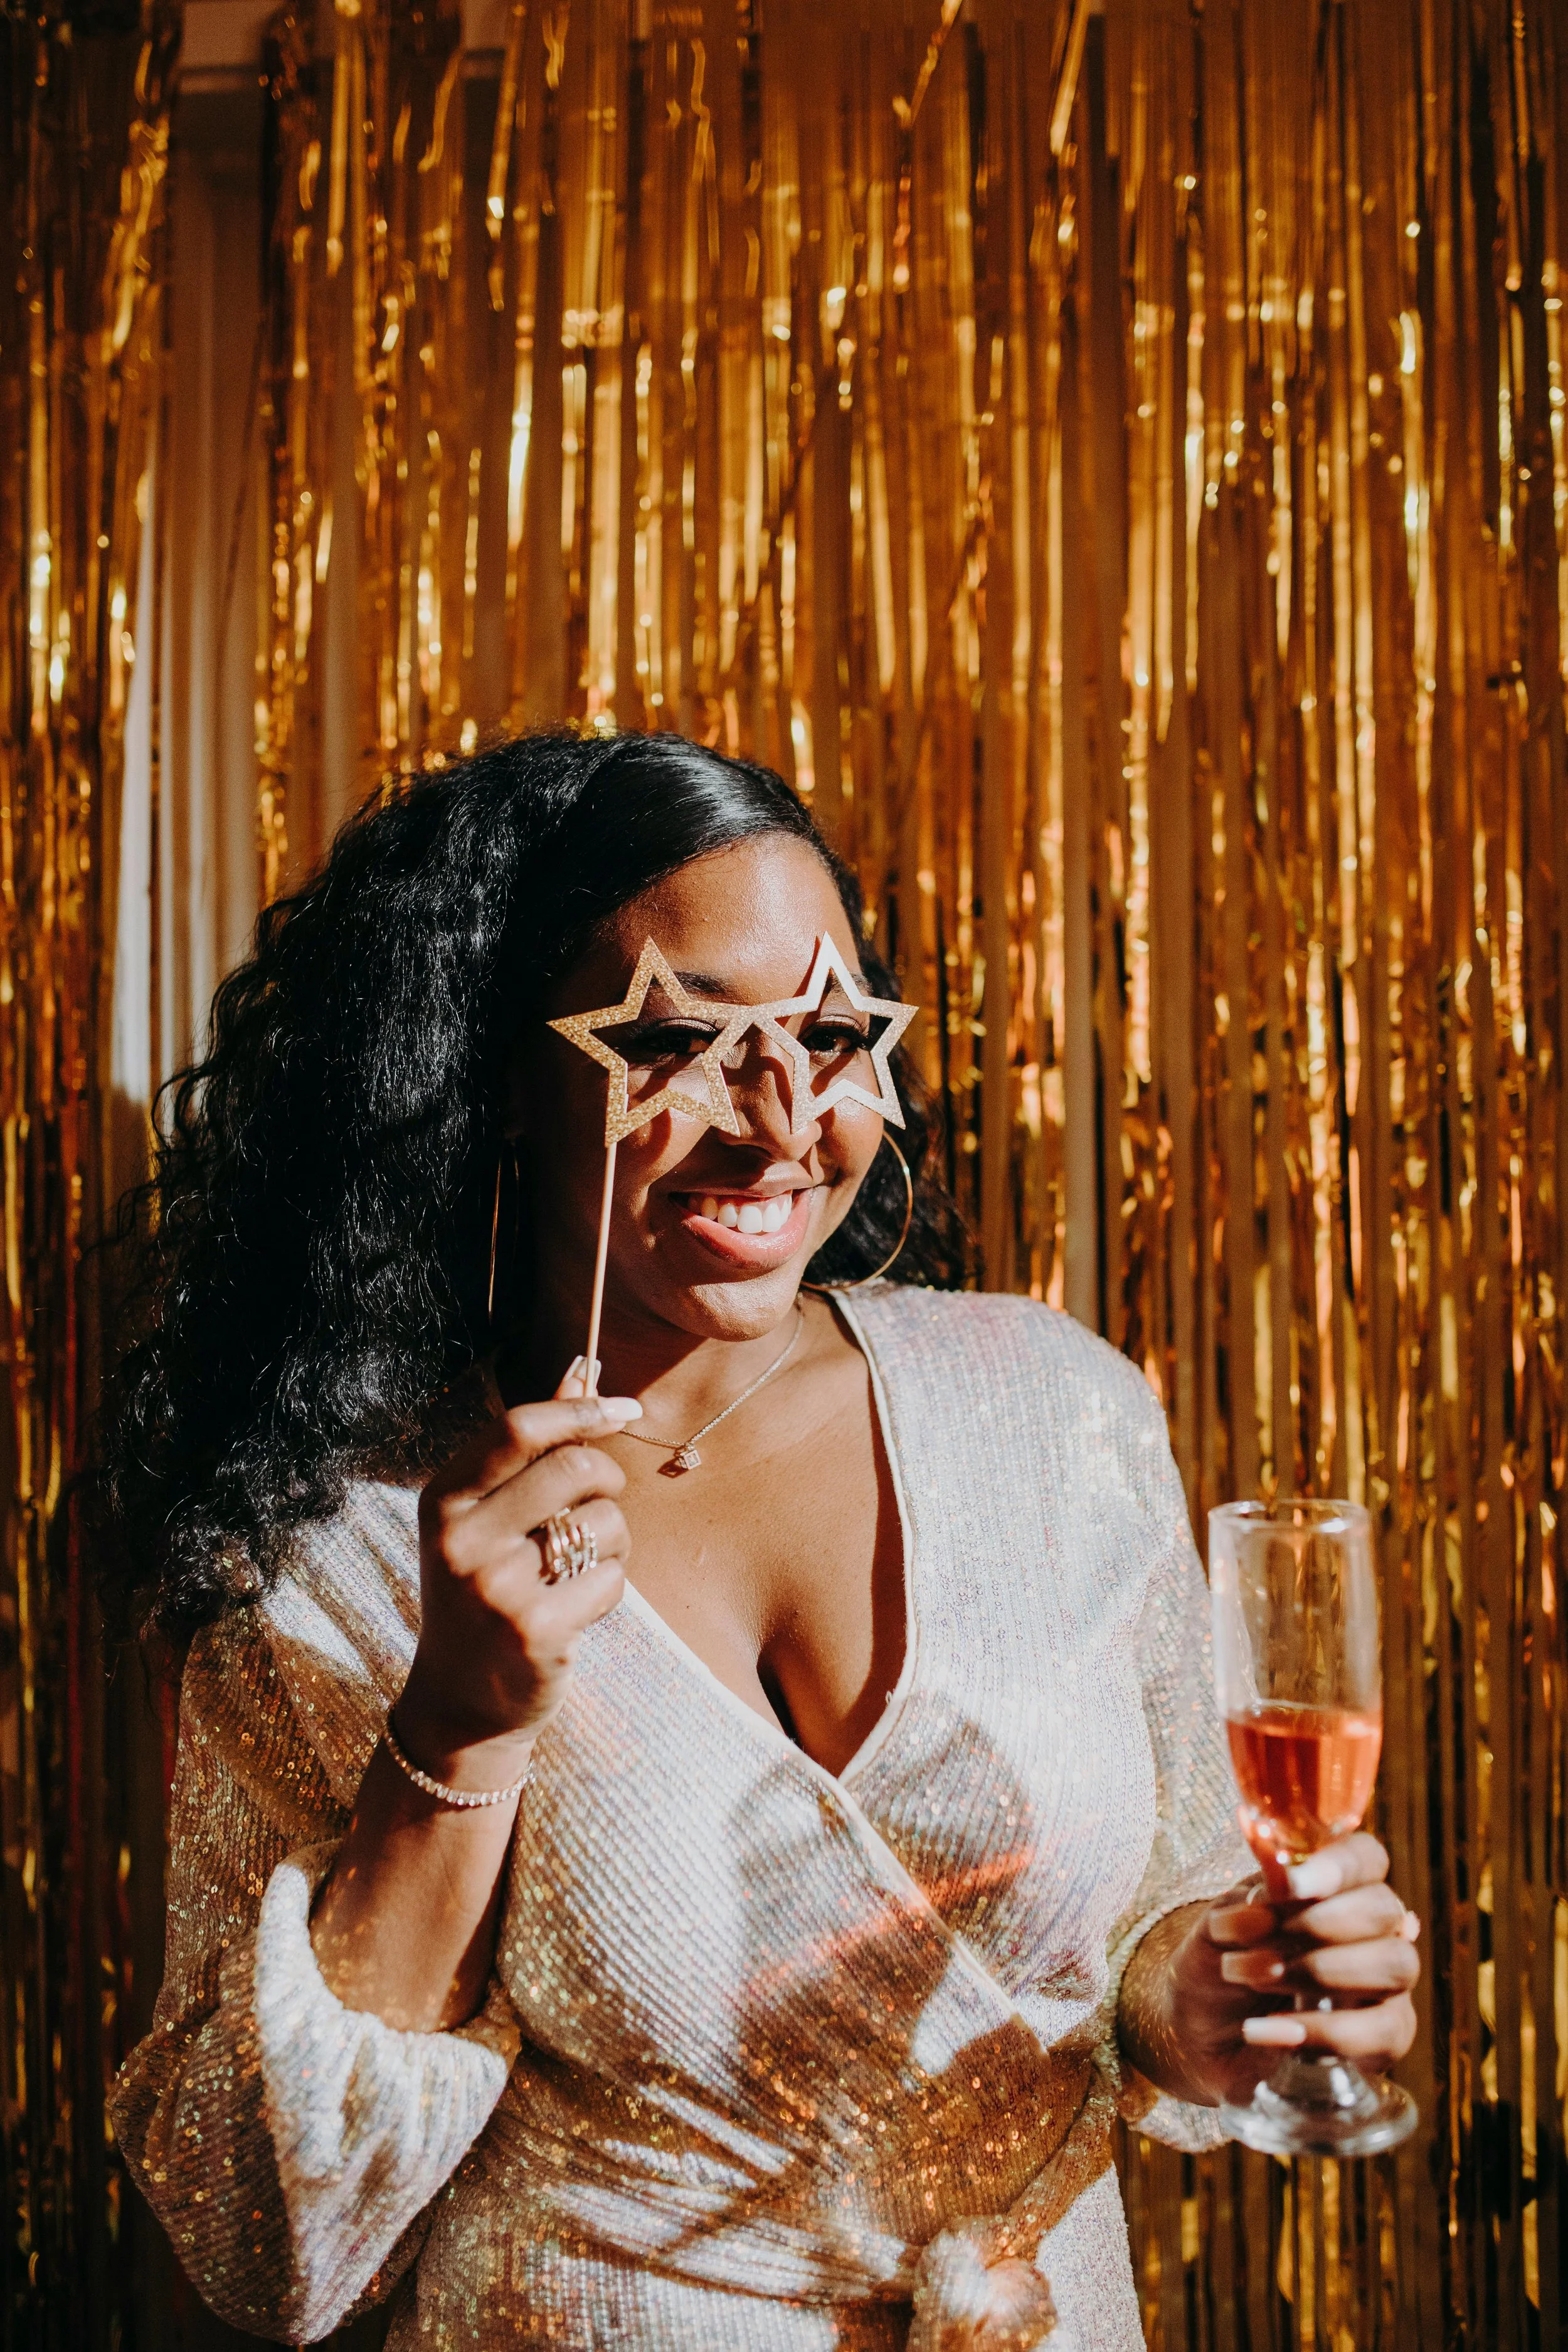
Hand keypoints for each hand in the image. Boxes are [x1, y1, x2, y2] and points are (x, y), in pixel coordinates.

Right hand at [395, 1371, 639, 1782]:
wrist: (460, 1704)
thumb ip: (531, 1448)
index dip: (583, 1411)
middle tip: (601, 1506)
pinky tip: (575, 1613)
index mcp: (444, 1498)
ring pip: (603, 1523)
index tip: (626, 1409)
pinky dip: (608, 1592)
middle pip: (574, 1467)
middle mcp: (460, 1537)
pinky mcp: (532, 1629)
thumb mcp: (487, 1518)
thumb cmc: (484, 1593)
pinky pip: (610, 1580)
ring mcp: (494, 1586)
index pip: (520, 1426)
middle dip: (608, 1481)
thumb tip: (583, 1371)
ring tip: (576, 1571)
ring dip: (612, 1544)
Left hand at [1136, 1833, 1420, 2109]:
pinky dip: (1322, 2031)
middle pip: (1384, 1908)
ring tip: (1258, 1980)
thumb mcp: (1216, 1929)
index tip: (1289, 1885)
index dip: (1335, 1866)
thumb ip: (1243, 1905)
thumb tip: (1274, 1892)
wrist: (1201, 2037)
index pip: (1365, 1857)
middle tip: (1263, 1942)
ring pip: (1397, 1964)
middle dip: (1320, 1923)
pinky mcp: (1381, 2039)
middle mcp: (1368, 1930)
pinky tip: (1267, 2030)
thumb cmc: (1214, 1969)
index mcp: (1331, 1888)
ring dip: (1323, 1971)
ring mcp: (1383, 1985)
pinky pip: (1387, 2031)